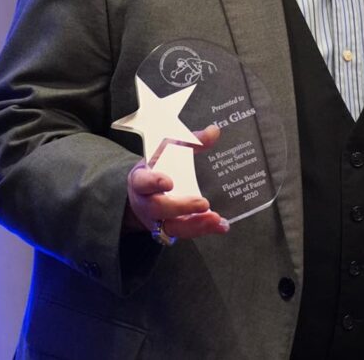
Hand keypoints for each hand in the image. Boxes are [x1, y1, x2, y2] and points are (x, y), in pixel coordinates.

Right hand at [124, 124, 229, 239]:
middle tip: (203, 203)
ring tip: (215, 219)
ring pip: (172, 227)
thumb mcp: (170, 150)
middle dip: (180, 207)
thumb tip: (214, 131)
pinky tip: (221, 226)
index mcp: (141, 179)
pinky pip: (185, 233)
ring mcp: (157, 219)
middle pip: (159, 208)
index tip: (168, 182)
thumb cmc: (160, 165)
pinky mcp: (170, 229)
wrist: (145, 191)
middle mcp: (147, 202)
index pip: (143, 182)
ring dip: (195, 224)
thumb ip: (191, 141)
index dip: (154, 182)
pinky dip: (204, 230)